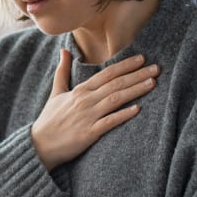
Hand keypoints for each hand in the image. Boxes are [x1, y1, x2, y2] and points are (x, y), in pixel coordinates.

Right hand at [31, 50, 159, 170]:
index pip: (106, 74)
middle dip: (137, 74)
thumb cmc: (49, 120)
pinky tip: (137, 109)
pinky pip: (109, 122)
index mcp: (80, 91)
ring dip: (135, 90)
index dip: (125, 65)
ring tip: (152, 83)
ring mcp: (87, 116)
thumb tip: (64, 51)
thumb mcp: (56, 93)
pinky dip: (123, 115)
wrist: (40, 145)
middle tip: (156, 68)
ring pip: (115, 99)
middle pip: (115, 84)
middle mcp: (85, 100)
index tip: (141, 59)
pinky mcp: (88, 133)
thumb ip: (62, 71)